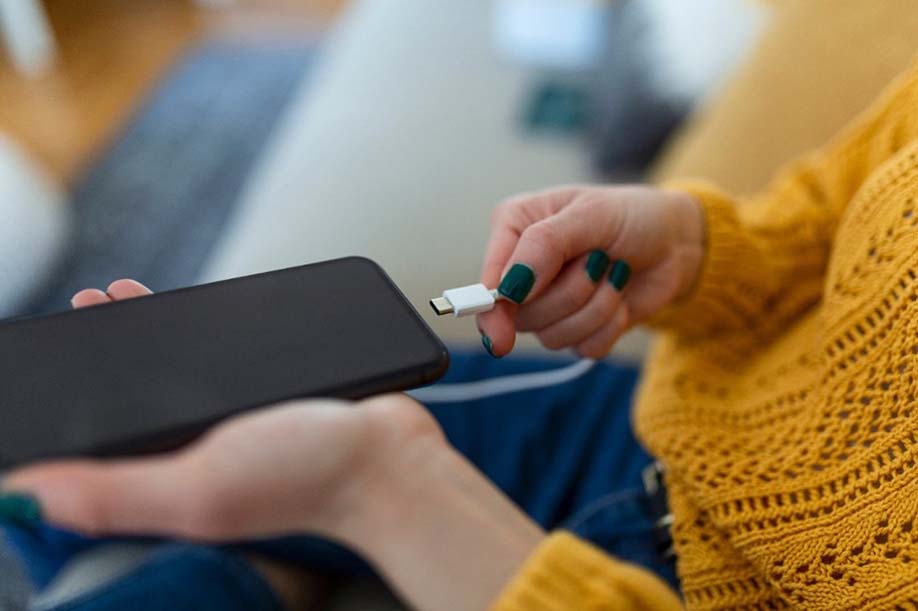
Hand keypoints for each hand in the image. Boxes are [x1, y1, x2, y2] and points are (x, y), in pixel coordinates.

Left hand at [4, 280, 543, 610]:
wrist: (390, 454)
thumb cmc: (305, 477)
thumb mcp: (200, 488)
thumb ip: (114, 492)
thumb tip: (21, 497)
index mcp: (171, 476)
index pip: (102, 437)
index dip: (75, 392)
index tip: (59, 343)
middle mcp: (199, 452)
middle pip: (140, 396)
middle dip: (110, 349)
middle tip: (97, 302)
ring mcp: (238, 424)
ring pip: (185, 372)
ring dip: (156, 333)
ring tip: (131, 294)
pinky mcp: (275, 401)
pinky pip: (231, 362)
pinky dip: (212, 336)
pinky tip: (209, 312)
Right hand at [477, 185, 703, 356]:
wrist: (676, 242)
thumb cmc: (631, 215)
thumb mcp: (591, 214)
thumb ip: (544, 245)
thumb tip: (509, 287)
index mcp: (516, 229)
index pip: (489, 280)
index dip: (493, 310)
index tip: (500, 337)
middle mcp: (525, 269)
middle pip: (524, 315)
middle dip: (571, 293)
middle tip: (598, 260)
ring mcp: (550, 303)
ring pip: (554, 336)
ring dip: (596, 307)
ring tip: (612, 272)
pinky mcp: (578, 328)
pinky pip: (584, 347)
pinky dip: (610, 324)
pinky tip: (619, 296)